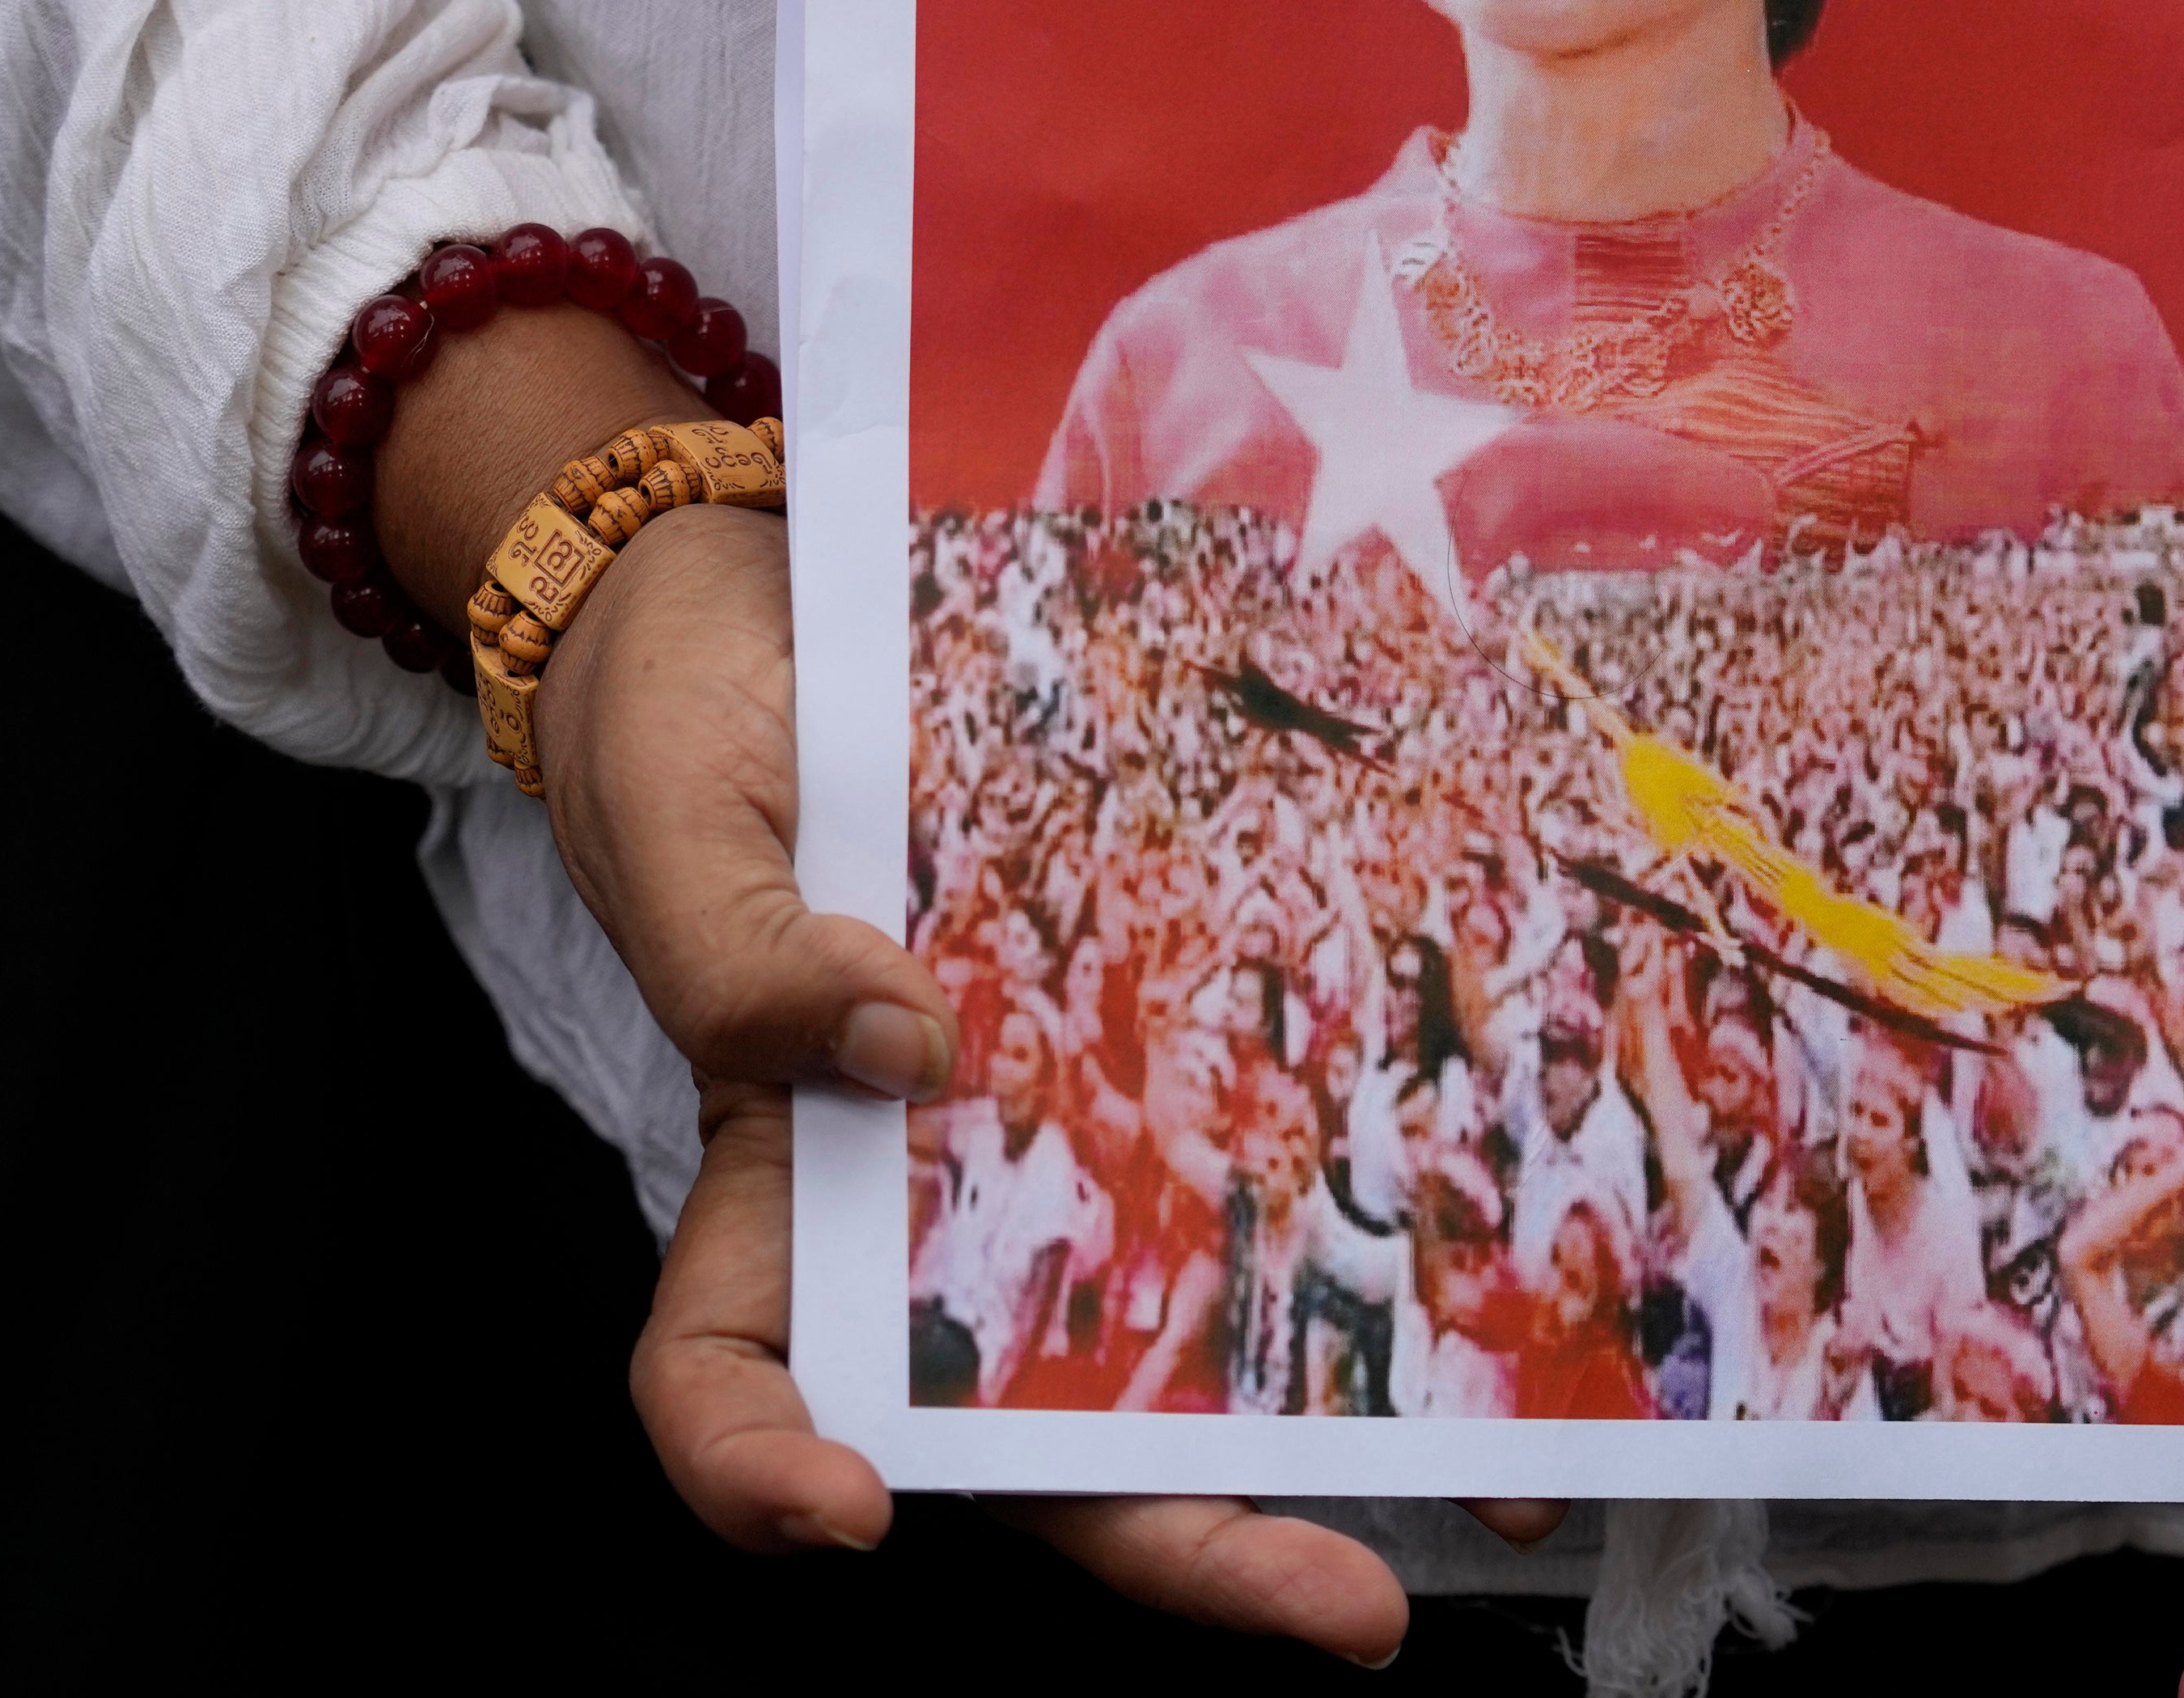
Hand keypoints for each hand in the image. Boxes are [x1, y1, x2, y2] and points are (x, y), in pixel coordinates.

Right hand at [542, 503, 1435, 1657]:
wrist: (770, 587)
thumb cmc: (683, 716)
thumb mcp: (676, 806)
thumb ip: (744, 950)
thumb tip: (902, 1044)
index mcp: (778, 1172)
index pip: (735, 1374)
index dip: (767, 1471)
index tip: (849, 1510)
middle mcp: (934, 1186)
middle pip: (1033, 1420)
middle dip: (1185, 1537)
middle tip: (1345, 1605)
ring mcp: (1066, 1112)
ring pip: (1193, 1317)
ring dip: (1343, 1425)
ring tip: (1507, 1473)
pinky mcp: (1167, 1014)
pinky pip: (1272, 1134)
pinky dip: (1380, 1209)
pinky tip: (1508, 1242)